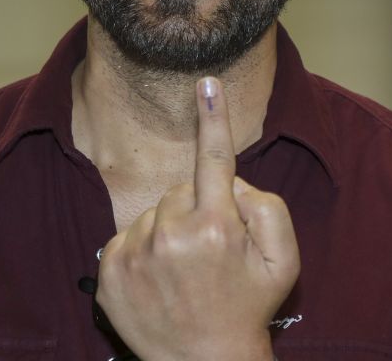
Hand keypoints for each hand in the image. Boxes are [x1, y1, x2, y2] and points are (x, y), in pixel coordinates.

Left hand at [96, 77, 299, 360]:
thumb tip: (231, 179)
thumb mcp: (284, 262)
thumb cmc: (247, 309)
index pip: (215, 159)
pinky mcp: (108, 271)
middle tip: (211, 251)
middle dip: (197, 208)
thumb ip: (268, 207)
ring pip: (153, 213)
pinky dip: (142, 251)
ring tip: (183, 272)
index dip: (213, 118)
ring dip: (168, 230)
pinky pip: (127, 237)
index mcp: (217, 226)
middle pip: (182, 190)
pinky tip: (158, 281)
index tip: (207, 83)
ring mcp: (135, 253)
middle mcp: (171, 234)